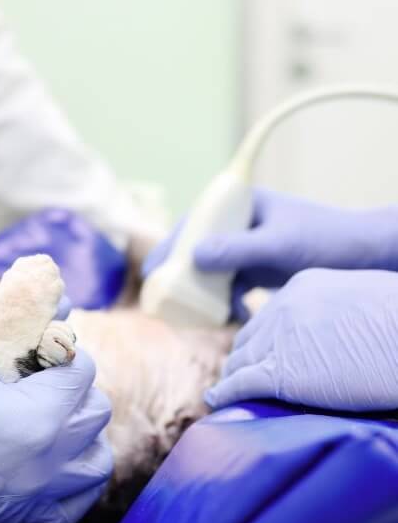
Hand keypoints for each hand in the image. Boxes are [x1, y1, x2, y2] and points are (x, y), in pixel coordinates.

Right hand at [0, 305, 112, 522]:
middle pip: (93, 414)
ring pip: (94, 464)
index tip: (32, 347)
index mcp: (34, 420)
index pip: (80, 372)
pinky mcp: (11, 518)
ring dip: (80, 433)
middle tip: (36, 374)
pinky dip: (71, 479)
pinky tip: (48, 456)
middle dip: (71, 386)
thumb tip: (63, 296)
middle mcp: (41, 467)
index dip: (57, 350)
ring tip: (48, 412)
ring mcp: (28, 499)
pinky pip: (72, 505)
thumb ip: (21, 315)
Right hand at [143, 189, 397, 319]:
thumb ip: (237, 249)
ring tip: (202, 315)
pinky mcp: (257, 269)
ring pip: (211, 271)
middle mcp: (239, 224)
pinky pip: (229, 286)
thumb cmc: (330, 240)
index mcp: (242, 205)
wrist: (368, 258)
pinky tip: (235, 317)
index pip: (195, 221)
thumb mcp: (279, 245)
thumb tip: (194, 257)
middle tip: (166, 300)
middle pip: (197, 249)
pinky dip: (227, 303)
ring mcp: (247, 247)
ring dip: (205, 293)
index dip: (170, 246)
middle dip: (183, 275)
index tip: (153, 271)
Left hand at [205, 268, 397, 411]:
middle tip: (239, 378)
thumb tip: (340, 335)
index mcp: (302, 288)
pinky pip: (240, 384)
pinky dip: (224, 394)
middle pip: (248, 339)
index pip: (268, 317)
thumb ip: (339, 314)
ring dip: (232, 379)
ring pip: (239, 362)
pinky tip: (216, 401)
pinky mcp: (280, 373)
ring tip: (225, 393)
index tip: (261, 354)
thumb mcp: (366, 301)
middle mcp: (282, 309)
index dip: (262, 339)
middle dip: (242, 359)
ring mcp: (277, 340)